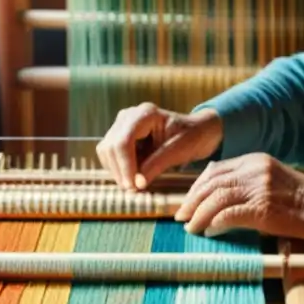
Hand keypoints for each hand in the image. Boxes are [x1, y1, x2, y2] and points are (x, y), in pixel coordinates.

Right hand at [96, 103, 223, 189]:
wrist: (196, 131)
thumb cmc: (191, 137)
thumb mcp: (178, 151)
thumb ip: (157, 165)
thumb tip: (137, 184)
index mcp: (145, 114)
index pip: (123, 141)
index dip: (125, 166)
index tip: (133, 185)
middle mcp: (129, 116)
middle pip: (111, 146)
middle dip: (120, 171)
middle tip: (134, 190)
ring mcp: (122, 125)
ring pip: (106, 151)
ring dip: (117, 171)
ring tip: (135, 184)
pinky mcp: (120, 136)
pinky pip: (110, 155)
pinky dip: (118, 169)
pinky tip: (133, 176)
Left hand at [174, 153, 303, 240]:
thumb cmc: (297, 200)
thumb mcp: (271, 178)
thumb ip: (245, 178)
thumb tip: (214, 183)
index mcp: (255, 160)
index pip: (215, 170)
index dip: (197, 186)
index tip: (187, 201)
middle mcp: (255, 170)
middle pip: (212, 183)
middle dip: (192, 201)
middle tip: (181, 216)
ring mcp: (259, 188)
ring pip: (217, 198)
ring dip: (199, 215)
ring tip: (191, 227)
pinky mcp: (263, 208)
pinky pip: (229, 215)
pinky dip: (215, 223)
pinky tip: (210, 232)